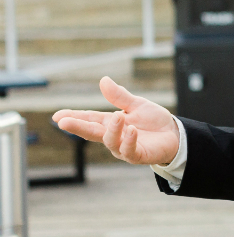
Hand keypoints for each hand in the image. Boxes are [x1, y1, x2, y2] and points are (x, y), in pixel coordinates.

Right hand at [53, 76, 179, 164]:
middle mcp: (114, 136)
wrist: (174, 134)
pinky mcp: (137, 155)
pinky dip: (129, 140)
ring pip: (111, 141)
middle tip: (64, 122)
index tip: (56, 116)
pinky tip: (132, 129)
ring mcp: (124, 147)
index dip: (73, 117)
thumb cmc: (153, 121)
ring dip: (112, 129)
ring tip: (118, 116)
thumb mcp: (137, 104)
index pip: (89, 119)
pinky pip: (129, 150)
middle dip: (78, 127)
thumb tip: (103, 80)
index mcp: (111, 122)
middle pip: (92, 132)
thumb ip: (119, 96)